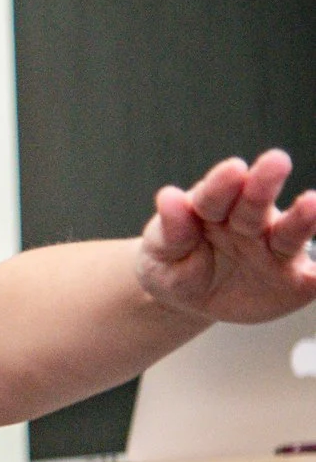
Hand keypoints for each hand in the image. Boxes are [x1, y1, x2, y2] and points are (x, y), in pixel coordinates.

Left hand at [136, 150, 315, 323]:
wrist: (192, 301)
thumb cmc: (175, 267)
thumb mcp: (162, 255)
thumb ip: (170, 231)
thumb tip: (168, 197)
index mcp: (212, 212)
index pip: (214, 196)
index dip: (222, 183)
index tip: (233, 169)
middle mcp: (249, 224)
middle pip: (255, 204)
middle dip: (264, 184)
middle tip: (276, 160)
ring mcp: (274, 251)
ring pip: (289, 233)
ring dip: (302, 217)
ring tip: (312, 203)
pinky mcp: (295, 280)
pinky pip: (314, 277)